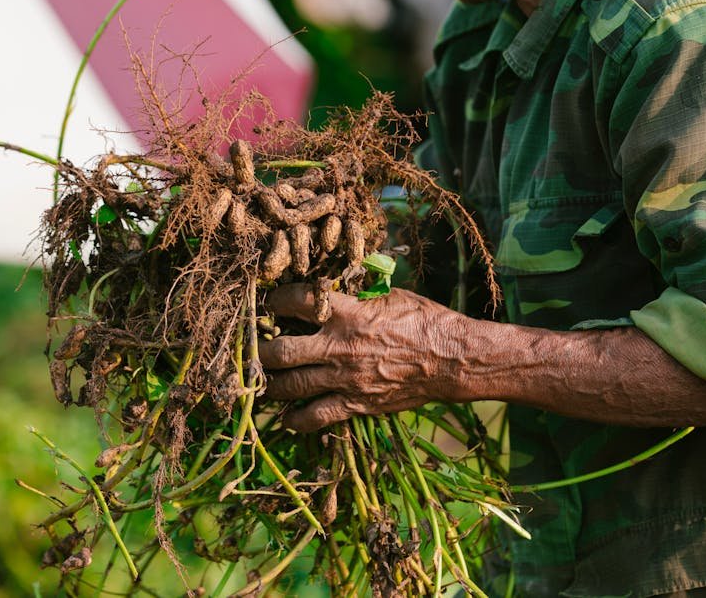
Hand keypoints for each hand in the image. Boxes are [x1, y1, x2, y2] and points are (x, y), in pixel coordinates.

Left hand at [257, 284, 472, 431]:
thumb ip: (358, 295)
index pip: (297, 301)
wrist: (452, 360)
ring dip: (270, 385)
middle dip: (260, 351)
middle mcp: (339, 347)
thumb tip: (335, 286)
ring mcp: (345, 379)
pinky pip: (316, 417)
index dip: (275, 300)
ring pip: (291, 386)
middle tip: (252, 348)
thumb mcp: (391, 295)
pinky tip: (285, 418)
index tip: (269, 302)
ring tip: (261, 382)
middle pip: (282, 352)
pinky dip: (295, 420)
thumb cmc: (425, 321)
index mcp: (347, 314)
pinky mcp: (355, 404)